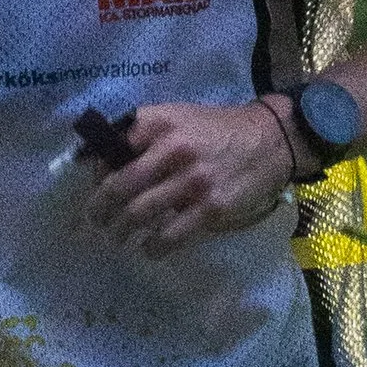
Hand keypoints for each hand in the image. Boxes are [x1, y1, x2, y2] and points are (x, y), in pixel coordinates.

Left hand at [88, 98, 295, 257]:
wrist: (271, 140)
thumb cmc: (216, 130)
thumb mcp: (177, 117)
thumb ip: (142, 133)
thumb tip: (99, 160)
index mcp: (159, 124)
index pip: (112, 150)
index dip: (96, 173)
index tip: (95, 187)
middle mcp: (173, 149)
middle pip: (119, 187)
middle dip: (100, 209)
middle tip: (96, 221)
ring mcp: (193, 181)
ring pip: (139, 214)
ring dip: (121, 231)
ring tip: (117, 237)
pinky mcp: (211, 209)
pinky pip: (170, 236)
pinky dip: (153, 247)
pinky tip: (149, 249)